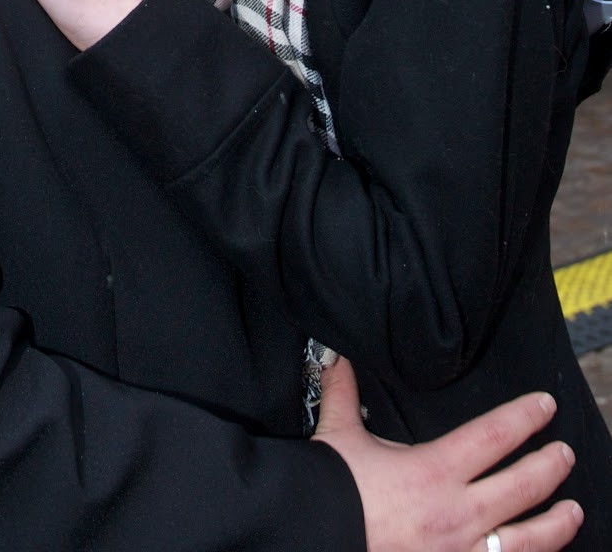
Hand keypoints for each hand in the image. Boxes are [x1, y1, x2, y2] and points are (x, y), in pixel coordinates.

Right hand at [316, 357, 580, 551]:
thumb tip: (336, 356)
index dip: (525, 417)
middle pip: (523, 486)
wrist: (316, 536)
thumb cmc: (334, 491)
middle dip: (550, 466)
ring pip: (527, 540)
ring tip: (572, 511)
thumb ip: (344, 392)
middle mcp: (458, 513)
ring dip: (556, 524)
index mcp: (435, 470)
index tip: (545, 406)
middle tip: (565, 453)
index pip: (495, 435)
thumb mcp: (339, 435)